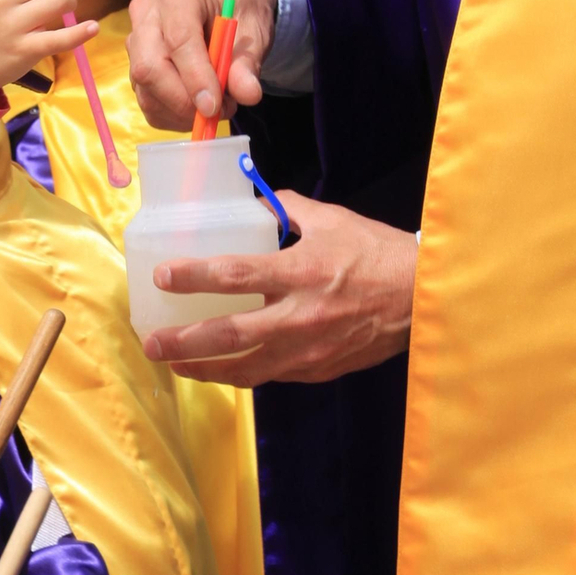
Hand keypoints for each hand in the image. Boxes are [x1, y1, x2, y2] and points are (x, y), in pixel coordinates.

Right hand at [127, 0, 276, 129]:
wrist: (226, 9)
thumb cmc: (239, 14)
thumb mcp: (254, 34)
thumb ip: (247, 64)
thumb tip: (248, 94)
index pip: (178, 40)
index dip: (195, 77)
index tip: (214, 106)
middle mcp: (147, 14)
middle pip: (149, 67)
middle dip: (182, 101)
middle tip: (216, 112)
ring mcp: (135, 41)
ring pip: (145, 90)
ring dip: (180, 112)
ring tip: (214, 106)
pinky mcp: (134, 66)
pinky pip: (147, 102)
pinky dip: (173, 116)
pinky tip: (196, 107)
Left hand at [143, 194, 416, 384]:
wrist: (424, 298)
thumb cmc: (378, 254)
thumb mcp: (333, 221)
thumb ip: (289, 209)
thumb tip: (257, 199)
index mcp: (301, 273)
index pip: (235, 276)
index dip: (194, 277)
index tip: (163, 276)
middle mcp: (300, 317)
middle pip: (228, 335)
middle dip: (184, 342)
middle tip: (152, 342)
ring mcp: (308, 350)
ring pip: (244, 368)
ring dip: (204, 369)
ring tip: (175, 364)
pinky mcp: (317, 370)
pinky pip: (270, 375)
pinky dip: (241, 372)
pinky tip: (220, 368)